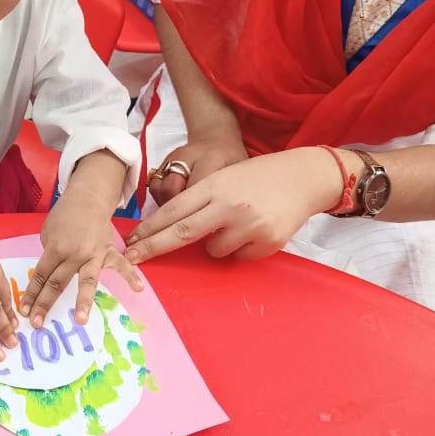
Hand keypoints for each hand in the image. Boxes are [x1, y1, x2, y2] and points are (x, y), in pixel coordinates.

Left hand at [21, 189, 142, 327]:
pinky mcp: (109, 252)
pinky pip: (121, 265)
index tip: (25, 311)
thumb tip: (50, 274)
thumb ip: (50, 255)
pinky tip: (138, 289)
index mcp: (56, 248)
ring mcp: (94, 255)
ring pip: (87, 281)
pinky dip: (131, 276)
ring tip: (81, 320)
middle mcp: (75, 254)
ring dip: (83, 301)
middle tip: (38, 323)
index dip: (32, 294)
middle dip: (46, 304)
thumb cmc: (65, 215)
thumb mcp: (48, 232)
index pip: (42, 275)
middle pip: (58, 283)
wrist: (89, 198)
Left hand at [127, 147, 343, 263]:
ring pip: (213, 250)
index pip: (173, 210)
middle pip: (181, 233)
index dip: (149, 229)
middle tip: (132, 259)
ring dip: (217, 243)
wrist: (303, 176)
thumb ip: (201, 200)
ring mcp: (248, 225)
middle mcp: (228, 205)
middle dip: (153, 248)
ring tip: (237, 223)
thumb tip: (170, 230)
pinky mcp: (267, 242)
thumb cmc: (258, 177)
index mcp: (214, 185)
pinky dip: (242, 248)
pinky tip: (256, 229)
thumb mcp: (224, 178)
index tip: (131, 242)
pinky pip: (239, 257)